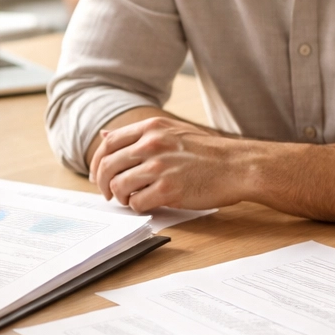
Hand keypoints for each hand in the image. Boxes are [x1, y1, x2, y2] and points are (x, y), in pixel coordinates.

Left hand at [89, 117, 249, 211]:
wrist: (237, 166)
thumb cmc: (208, 152)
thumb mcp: (172, 131)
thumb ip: (139, 134)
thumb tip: (104, 136)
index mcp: (152, 128)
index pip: (109, 143)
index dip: (97, 161)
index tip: (97, 174)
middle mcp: (152, 144)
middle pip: (108, 165)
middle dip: (102, 183)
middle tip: (108, 193)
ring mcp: (159, 167)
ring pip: (119, 186)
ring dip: (121, 197)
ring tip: (132, 199)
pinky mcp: (168, 190)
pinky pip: (137, 202)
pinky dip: (138, 206)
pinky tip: (149, 203)